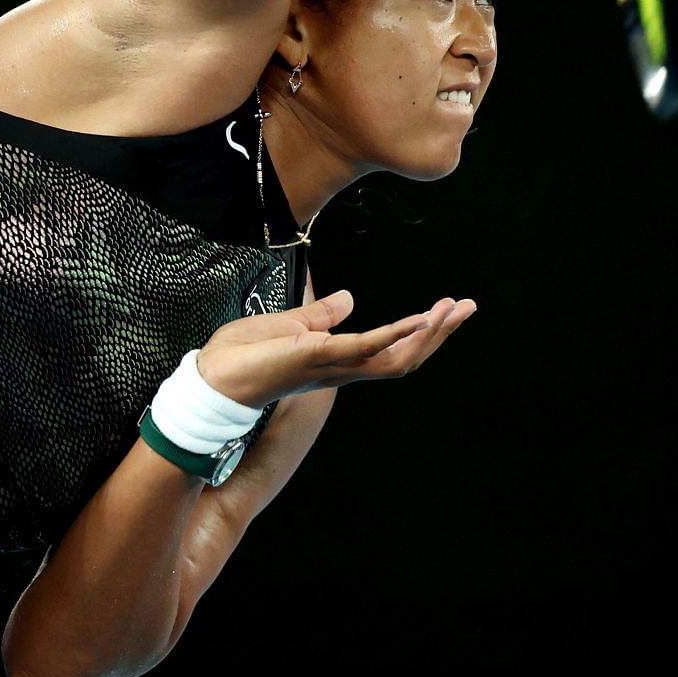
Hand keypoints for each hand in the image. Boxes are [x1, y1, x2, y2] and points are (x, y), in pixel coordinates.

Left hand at [194, 290, 475, 408]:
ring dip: (427, 332)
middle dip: (438, 334)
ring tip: (453, 309)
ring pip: (395, 357)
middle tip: (468, 307)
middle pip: (404, 357)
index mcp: (336, 359)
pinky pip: (366, 347)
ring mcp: (333, 364)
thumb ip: (319, 315)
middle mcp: (341, 368)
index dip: (420, 332)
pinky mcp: (318, 356)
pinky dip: (395, 333)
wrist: (209, 378)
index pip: (389, 349)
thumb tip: (349, 298)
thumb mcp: (286, 326)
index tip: (445, 308)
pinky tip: (418, 319)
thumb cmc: (240, 356)